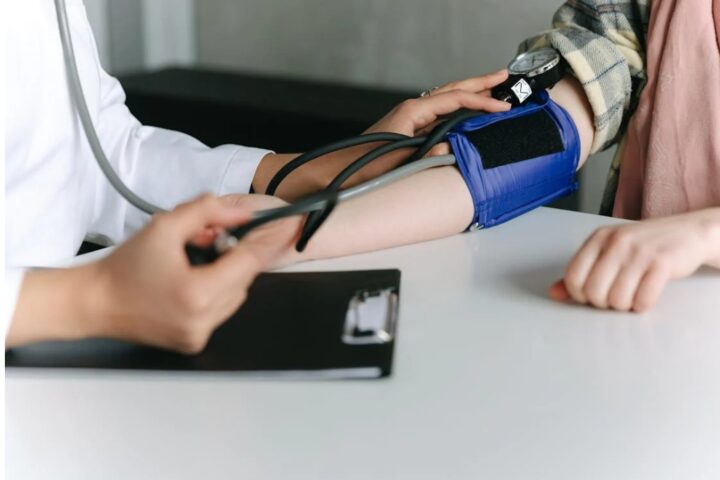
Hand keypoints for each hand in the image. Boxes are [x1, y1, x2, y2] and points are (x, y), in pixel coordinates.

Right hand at [91, 194, 298, 352]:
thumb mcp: (165, 226)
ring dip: (226, 275)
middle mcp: (203, 320)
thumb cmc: (124, 268)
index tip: (289, 224)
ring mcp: (200, 334)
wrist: (95, 302)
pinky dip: (215, 293)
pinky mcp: (195, 342)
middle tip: (209, 241)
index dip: (270, 240)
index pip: (249, 262)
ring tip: (193, 263)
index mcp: (198, 293)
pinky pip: (220, 311)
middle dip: (234, 255)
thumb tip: (241, 213)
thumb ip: (207, 212)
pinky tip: (190, 283)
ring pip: (236, 295)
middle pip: (244, 278)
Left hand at [252, 70, 510, 197]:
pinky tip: (464, 114)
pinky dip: (456, 109)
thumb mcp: (398, 162)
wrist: (335, 172)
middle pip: (451, 91)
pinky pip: (438, 113)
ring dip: (468, 94)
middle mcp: (410, 111)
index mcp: (411, 112)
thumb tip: (449, 150)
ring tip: (490, 89)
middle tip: (502, 77)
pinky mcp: (407, 130)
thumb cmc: (361, 167)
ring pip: (445, 100)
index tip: (502, 107)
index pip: (454, 100)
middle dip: (478, 84)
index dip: (481, 102)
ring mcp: (408, 119)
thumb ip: (426, 155)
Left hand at [549, 209, 719, 311]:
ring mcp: (639, 252)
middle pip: (593, 292)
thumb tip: (554, 294)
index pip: (573, 276)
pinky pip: (642, 300)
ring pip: (617, 299)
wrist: (687, 232)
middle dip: (602, 303)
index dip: (579, 295)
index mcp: (598, 238)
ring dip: (624, 305)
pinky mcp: (662, 263)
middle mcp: (616, 242)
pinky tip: (645, 296)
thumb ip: (581, 271)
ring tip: (632, 294)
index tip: (591, 295)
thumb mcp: (608, 251)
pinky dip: (643, 305)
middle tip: (615, 296)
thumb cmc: (643, 246)